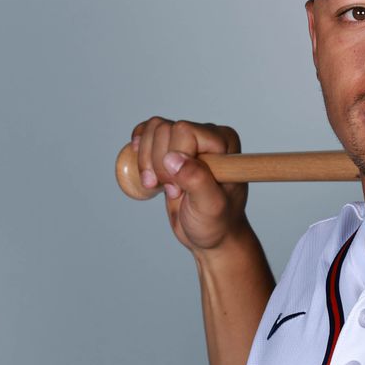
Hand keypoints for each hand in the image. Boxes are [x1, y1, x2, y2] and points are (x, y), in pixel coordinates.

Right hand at [130, 117, 249, 253]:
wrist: (211, 233)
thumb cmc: (217, 222)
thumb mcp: (210, 207)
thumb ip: (196, 180)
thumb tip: (173, 159)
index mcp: (225, 142)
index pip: (185, 130)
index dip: (174, 158)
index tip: (180, 188)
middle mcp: (209, 135)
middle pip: (164, 130)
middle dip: (159, 165)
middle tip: (175, 191)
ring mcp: (190, 140)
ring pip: (153, 130)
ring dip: (149, 163)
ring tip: (164, 187)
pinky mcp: (172, 147)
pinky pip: (146, 132)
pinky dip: (140, 151)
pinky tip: (147, 172)